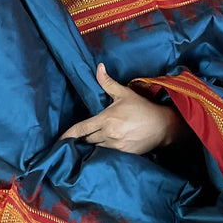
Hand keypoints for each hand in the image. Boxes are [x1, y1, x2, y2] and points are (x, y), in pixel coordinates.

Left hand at [59, 63, 182, 155]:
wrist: (162, 126)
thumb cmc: (142, 108)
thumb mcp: (124, 93)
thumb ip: (107, 83)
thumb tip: (98, 67)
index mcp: (106, 119)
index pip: (81, 129)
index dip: (69, 135)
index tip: (60, 140)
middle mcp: (108, 134)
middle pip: (87, 139)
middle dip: (84, 138)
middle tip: (82, 135)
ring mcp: (116, 146)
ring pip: (96, 147)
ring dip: (94, 144)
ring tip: (94, 139)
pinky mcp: (123, 154)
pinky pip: (107, 154)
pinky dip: (104, 150)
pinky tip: (105, 146)